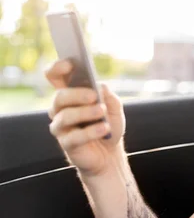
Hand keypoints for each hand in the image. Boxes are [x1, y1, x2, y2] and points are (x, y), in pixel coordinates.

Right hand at [46, 60, 125, 176]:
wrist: (110, 153)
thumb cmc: (109, 125)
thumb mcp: (115, 108)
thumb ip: (108, 96)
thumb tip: (100, 86)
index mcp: (70, 94)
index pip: (54, 76)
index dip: (58, 68)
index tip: (70, 63)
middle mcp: (61, 109)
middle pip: (59, 96)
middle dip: (76, 94)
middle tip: (94, 95)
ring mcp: (61, 127)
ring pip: (65, 116)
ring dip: (85, 113)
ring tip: (102, 112)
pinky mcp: (66, 144)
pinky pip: (73, 137)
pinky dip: (91, 132)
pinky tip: (104, 128)